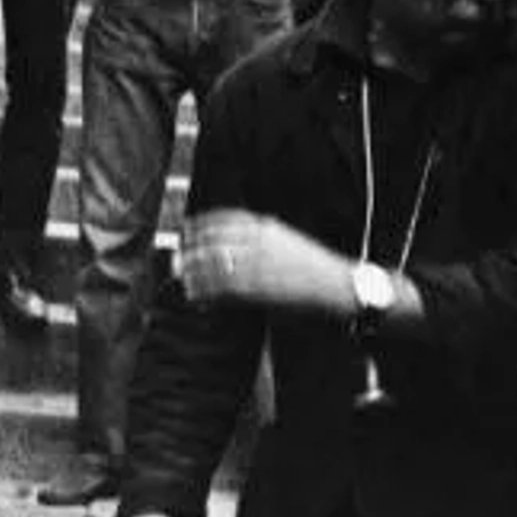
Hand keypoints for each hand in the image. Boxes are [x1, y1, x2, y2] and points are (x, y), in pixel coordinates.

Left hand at [178, 209, 353, 312]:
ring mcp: (256, 263)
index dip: (200, 225)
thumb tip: (238, 248)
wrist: (341, 288)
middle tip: (174, 261)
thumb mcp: (289, 244)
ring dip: (193, 274)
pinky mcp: (257, 286)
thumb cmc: (317, 270)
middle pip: (212, 240)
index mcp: (267, 226)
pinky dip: (205, 292)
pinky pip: (222, 287)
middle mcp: (258, 241)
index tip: (185, 232)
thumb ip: (263, 242)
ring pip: (212, 264)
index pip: (223, 219)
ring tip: (182, 282)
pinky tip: (196, 298)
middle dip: (190, 251)